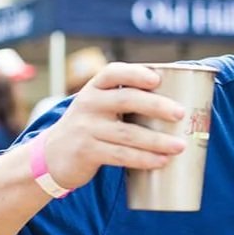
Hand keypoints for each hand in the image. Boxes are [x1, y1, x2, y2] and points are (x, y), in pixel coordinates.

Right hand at [39, 62, 185, 190]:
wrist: (52, 155)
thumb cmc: (91, 127)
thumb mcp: (100, 107)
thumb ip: (128, 101)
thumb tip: (180, 101)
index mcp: (95, 88)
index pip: (113, 73)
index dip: (135, 73)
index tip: (157, 79)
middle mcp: (89, 104)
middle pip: (125, 100)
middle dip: (156, 105)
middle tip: (181, 113)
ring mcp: (86, 128)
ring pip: (127, 133)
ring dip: (157, 140)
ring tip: (180, 146)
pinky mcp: (86, 152)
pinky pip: (119, 155)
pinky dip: (143, 159)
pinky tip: (161, 162)